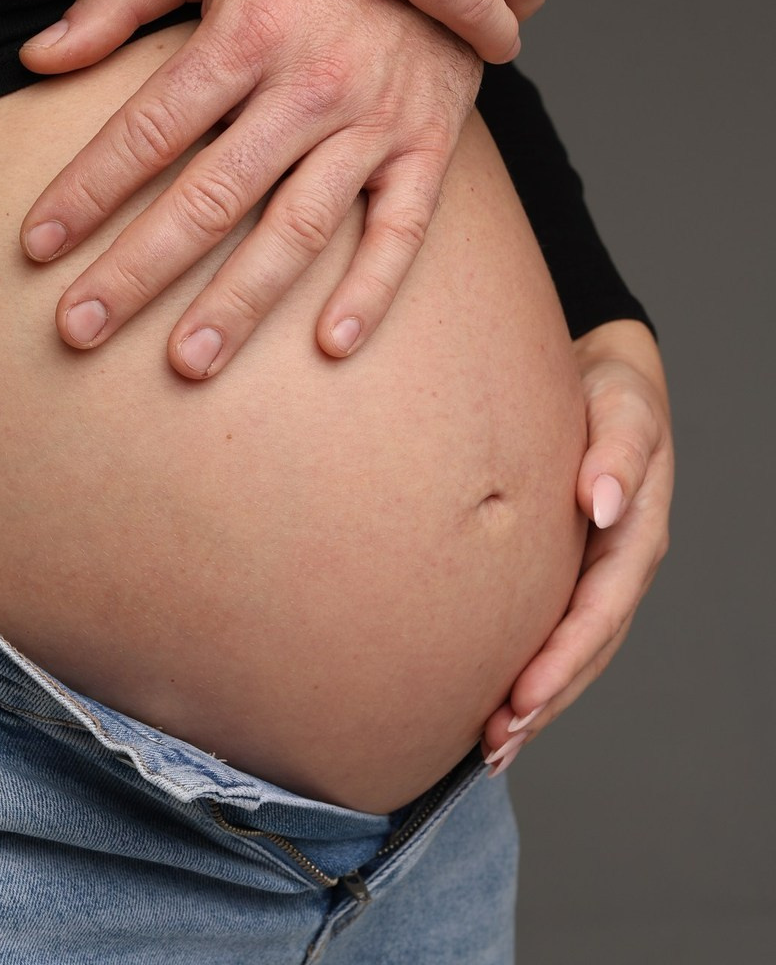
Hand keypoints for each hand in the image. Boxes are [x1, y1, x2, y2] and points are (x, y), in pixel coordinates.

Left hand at [20, 0, 481, 377]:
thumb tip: (35, 58)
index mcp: (248, 30)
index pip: (148, 130)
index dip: (86, 191)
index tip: (36, 247)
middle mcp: (310, 84)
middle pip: (208, 197)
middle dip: (137, 270)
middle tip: (79, 329)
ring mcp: (373, 122)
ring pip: (296, 228)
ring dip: (239, 301)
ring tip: (187, 363)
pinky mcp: (427, 146)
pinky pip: (402, 229)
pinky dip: (371, 289)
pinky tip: (330, 347)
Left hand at [481, 320, 672, 772]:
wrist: (589, 375)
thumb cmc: (607, 388)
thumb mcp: (623, 408)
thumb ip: (619, 451)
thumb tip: (605, 501)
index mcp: (635, 534)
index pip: (599, 613)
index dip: (562, 660)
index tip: (520, 699)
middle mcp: (615, 563)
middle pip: (584, 649)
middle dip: (544, 701)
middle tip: (495, 745)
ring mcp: (590, 569)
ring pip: (565, 648)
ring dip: (534, 699)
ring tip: (490, 746)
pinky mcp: (560, 565)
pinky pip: (543, 624)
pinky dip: (520, 664)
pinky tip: (487, 696)